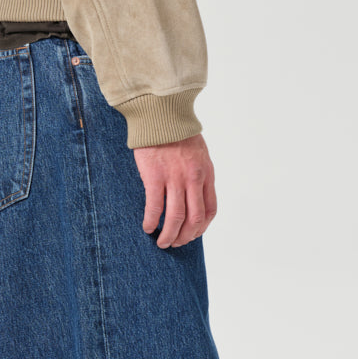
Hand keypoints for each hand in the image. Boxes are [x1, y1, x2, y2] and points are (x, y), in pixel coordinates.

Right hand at [132, 133, 216, 247]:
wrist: (161, 115)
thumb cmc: (177, 134)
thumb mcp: (199, 154)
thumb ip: (199, 175)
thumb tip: (193, 197)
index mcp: (206, 174)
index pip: (210, 210)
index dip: (201, 228)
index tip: (192, 234)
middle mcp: (193, 179)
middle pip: (194, 219)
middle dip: (185, 237)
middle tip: (175, 244)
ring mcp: (175, 179)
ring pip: (175, 218)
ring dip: (169, 235)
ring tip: (162, 242)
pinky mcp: (155, 177)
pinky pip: (155, 207)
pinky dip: (151, 221)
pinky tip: (147, 227)